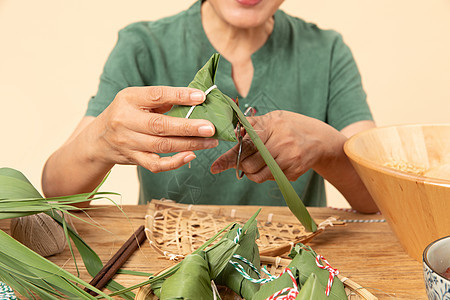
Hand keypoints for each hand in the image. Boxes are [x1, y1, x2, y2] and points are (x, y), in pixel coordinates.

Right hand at [90, 86, 218, 172]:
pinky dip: (175, 162)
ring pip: (162, 146)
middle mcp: (125, 120)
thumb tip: (196, 99)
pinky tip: (191, 156)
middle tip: (211, 128)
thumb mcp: (136, 99)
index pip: (156, 95)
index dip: (179, 96)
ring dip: (189, 144)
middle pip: (160, 126)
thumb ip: (162, 100)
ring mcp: (128, 142)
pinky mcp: (133, 159)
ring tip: (210, 141)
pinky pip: (156, 165)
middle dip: (188, 127)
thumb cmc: (126, 114)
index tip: (201, 97)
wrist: (99, 140)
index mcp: (128, 99)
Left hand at [210, 110, 345, 182]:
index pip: (245, 145)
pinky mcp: (294, 172)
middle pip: (249, 165)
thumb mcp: (273, 118)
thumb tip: (229, 128)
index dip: (228, 158)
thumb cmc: (291, 126)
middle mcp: (281, 144)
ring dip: (252, 172)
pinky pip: (271, 179)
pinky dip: (267, 174)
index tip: (215, 167)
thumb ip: (251, 124)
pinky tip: (274, 163)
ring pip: (259, 175)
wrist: (320, 140)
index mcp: (272, 127)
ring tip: (258, 162)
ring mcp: (289, 160)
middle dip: (242, 165)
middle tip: (244, 160)